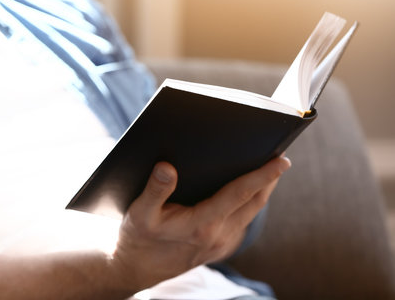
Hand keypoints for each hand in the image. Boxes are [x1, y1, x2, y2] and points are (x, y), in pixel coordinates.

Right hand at [112, 156, 290, 290]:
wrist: (138, 269)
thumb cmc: (139, 239)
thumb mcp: (140, 213)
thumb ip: (155, 190)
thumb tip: (166, 167)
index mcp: (202, 225)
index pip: (240, 194)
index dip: (263, 176)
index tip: (282, 160)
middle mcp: (218, 236)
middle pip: (254, 202)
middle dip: (270, 178)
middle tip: (280, 152)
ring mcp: (222, 243)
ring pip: (251, 211)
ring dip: (263, 189)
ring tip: (270, 165)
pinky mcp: (221, 245)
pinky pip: (243, 219)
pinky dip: (250, 201)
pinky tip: (248, 187)